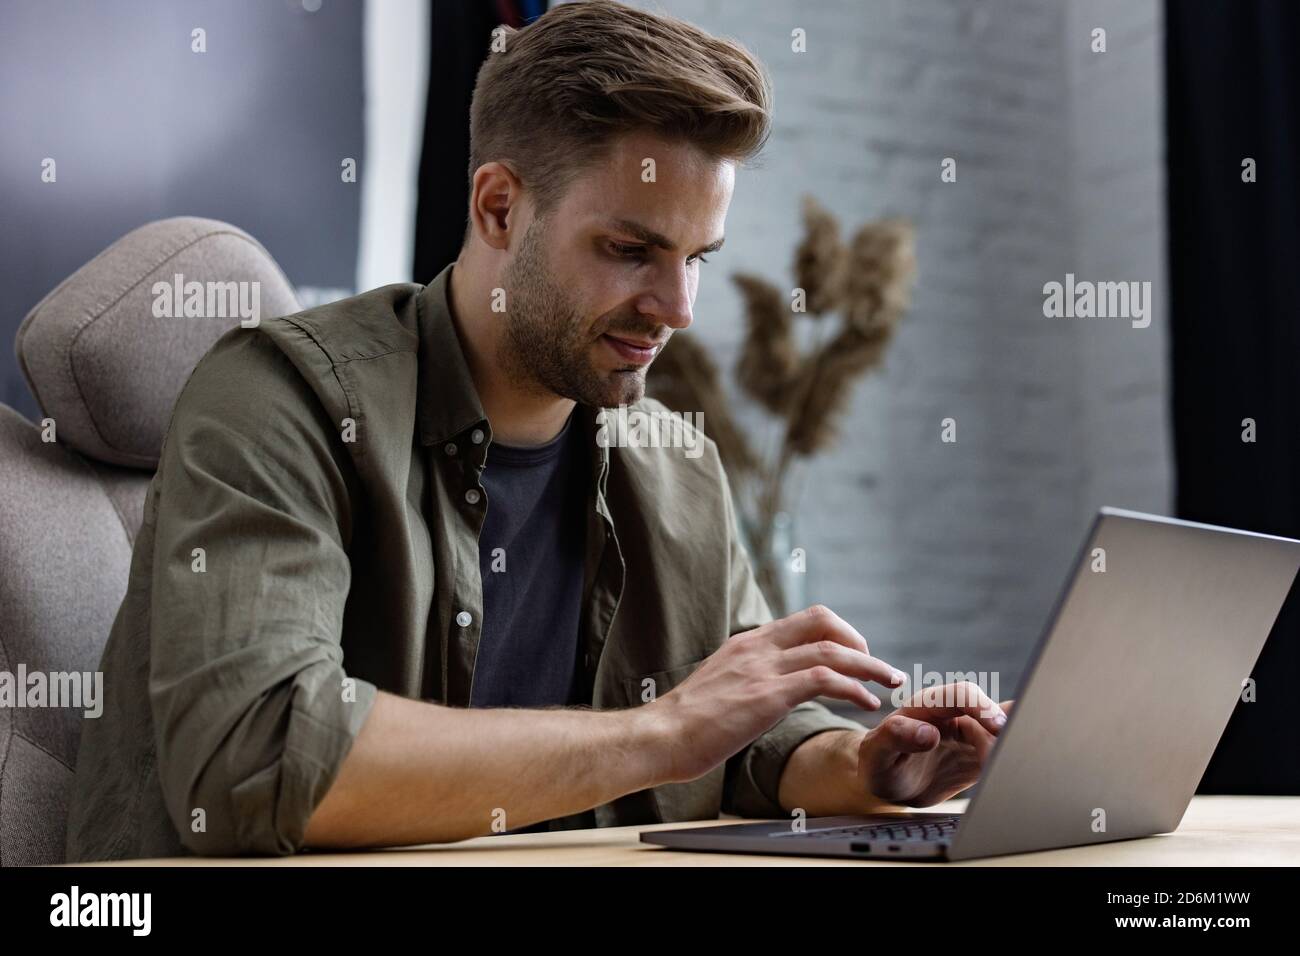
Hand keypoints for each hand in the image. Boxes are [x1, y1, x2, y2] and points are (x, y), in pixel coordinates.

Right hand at [647, 605, 906, 783]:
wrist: (658, 737)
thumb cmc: (683, 724)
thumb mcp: (719, 687)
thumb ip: (746, 680)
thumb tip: (764, 693)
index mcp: (746, 643)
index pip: (804, 620)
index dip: (838, 634)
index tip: (855, 658)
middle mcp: (758, 646)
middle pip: (823, 620)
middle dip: (859, 641)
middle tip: (876, 668)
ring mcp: (764, 668)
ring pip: (833, 649)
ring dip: (871, 665)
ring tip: (890, 682)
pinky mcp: (769, 695)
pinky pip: (825, 679)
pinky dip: (855, 688)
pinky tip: (866, 704)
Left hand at [855, 683, 1015, 806]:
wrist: (888, 781)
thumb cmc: (878, 761)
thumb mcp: (875, 752)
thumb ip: (894, 736)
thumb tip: (927, 733)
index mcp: (929, 706)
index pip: (962, 694)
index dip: (982, 706)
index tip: (997, 726)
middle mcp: (953, 716)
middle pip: (991, 712)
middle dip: (1005, 730)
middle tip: (1008, 754)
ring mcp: (969, 735)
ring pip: (1002, 732)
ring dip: (1009, 747)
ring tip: (1003, 770)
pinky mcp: (979, 755)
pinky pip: (1003, 750)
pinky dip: (1012, 756)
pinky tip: (1014, 768)